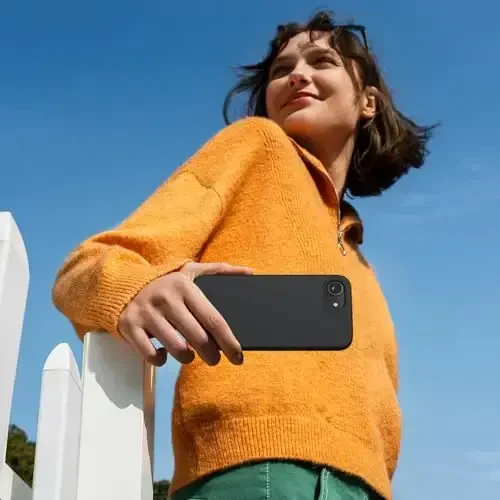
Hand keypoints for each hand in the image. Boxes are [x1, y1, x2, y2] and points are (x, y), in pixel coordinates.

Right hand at [117, 261, 252, 366]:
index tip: (238, 357)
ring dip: (187, 357)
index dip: (229, 342)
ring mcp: (147, 313)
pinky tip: (164, 353)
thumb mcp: (191, 271)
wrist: (124, 285)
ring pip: (177, 349)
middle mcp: (166, 299)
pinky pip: (151, 356)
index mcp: (185, 286)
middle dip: (212, 355)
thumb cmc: (167, 284)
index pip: (214, 320)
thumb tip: (250, 272)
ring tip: (189, 354)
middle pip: (198, 338)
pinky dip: (161, 360)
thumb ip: (220, 271)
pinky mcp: (130, 327)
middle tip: (215, 359)